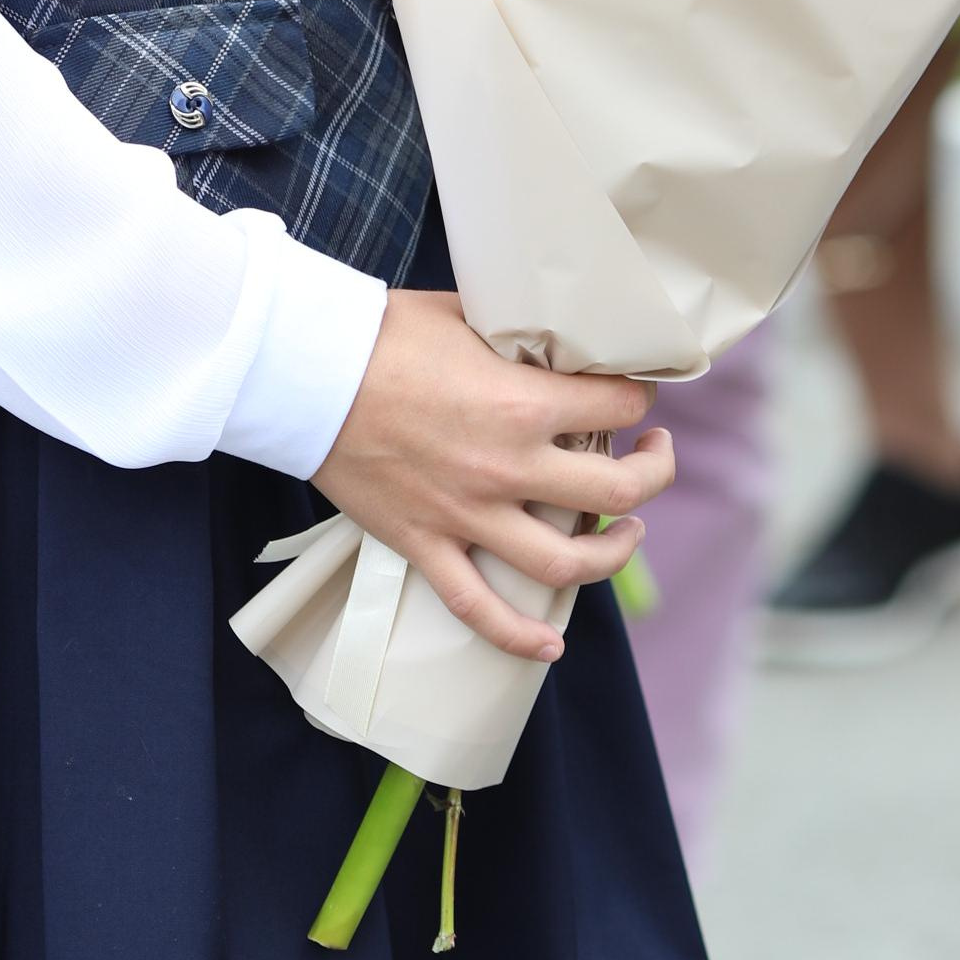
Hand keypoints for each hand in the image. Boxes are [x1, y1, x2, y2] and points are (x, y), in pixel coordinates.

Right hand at [314, 290, 671, 664]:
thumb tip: (547, 338)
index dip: (638, 397)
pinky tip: (551, 645)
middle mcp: (508, 465)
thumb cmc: (380, 334)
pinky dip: (520, 636)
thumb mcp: (464, 314)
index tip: (634, 394)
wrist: (306, 372)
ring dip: (614, 553)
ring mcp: (469, 513)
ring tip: (627, 533)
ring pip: (567, 562)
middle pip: (617, 491)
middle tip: (652, 455)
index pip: (618, 406)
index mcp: (522, 402)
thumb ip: (514, 334)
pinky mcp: (428, 544)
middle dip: (653, 472)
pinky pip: (479, 607)